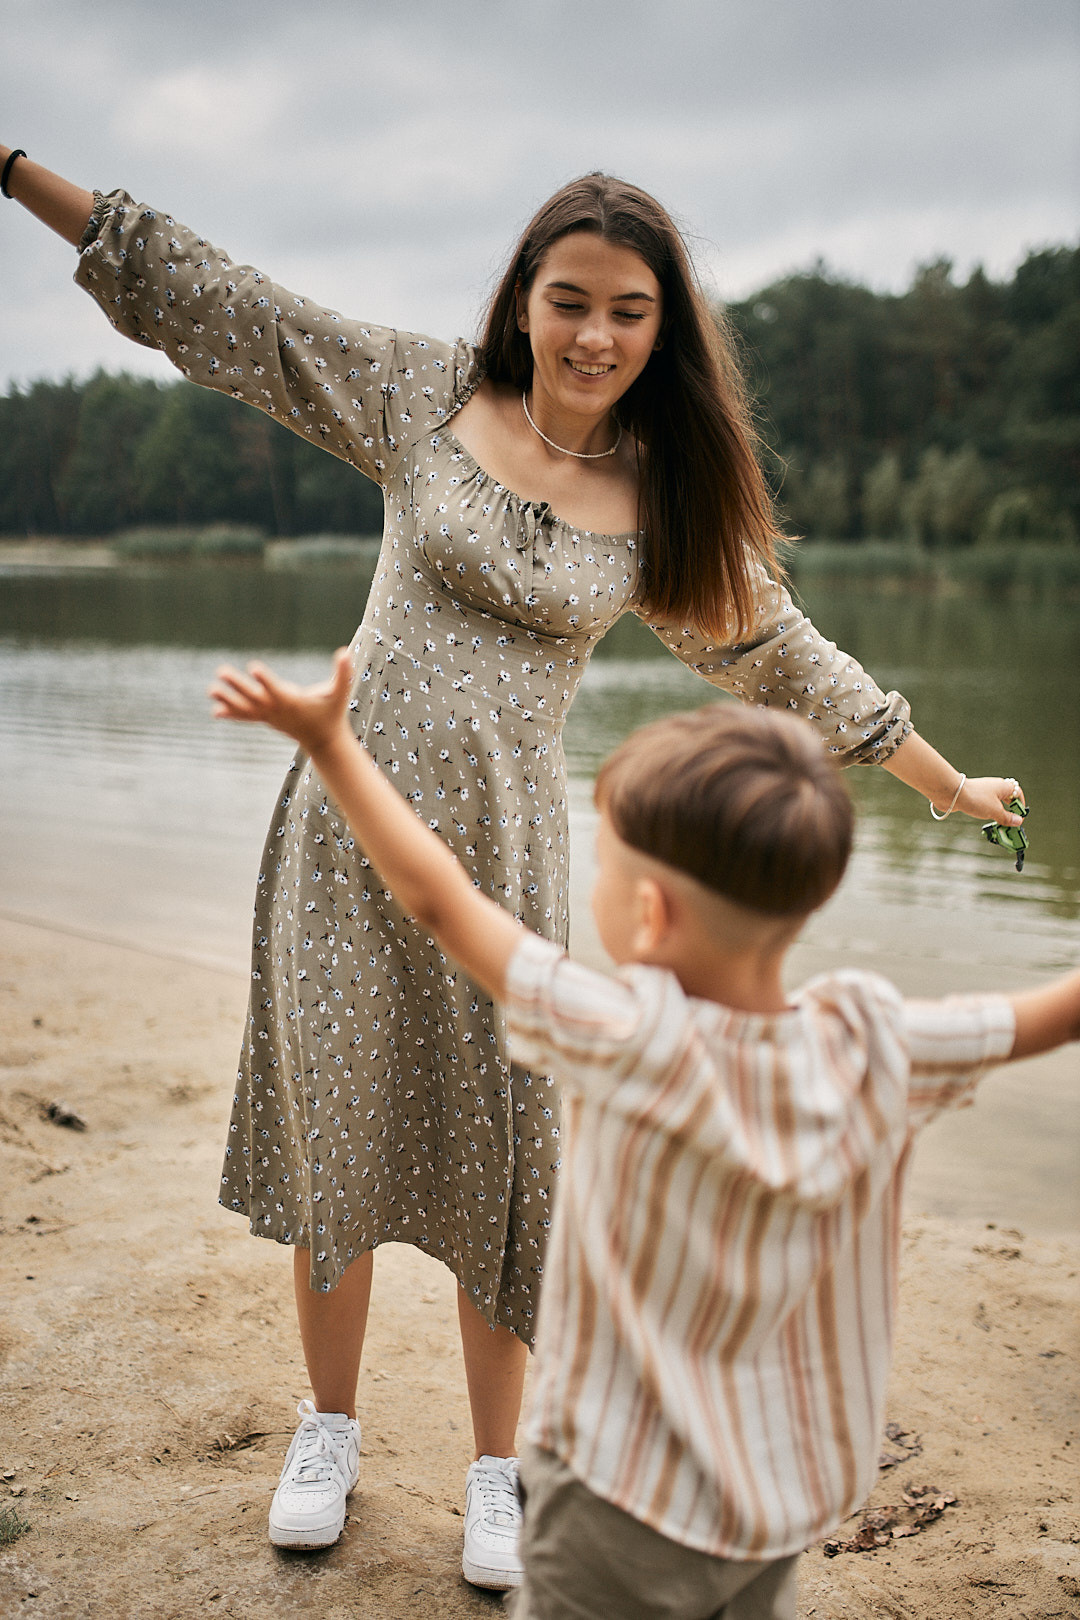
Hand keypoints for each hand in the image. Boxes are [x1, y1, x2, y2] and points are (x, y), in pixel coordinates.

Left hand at [209, 647, 353, 754]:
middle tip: (220, 671)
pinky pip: (247, 717)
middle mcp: (277, 710)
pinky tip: (216, 712)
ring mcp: (270, 717)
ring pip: (245, 708)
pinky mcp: (268, 720)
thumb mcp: (340, 693)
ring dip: (227, 699)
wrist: (323, 740)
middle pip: (254, 696)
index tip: (253, 667)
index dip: (265, 679)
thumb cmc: (332, 713)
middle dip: (237, 685)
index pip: (276, 689)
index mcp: (293, 701)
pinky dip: (232, 713)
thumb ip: (343, 673)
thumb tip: (345, 652)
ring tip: (210, 690)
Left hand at [954, 775, 1025, 826]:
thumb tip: (1018, 821)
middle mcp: (994, 787)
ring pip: (995, 802)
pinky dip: (988, 812)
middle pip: (1007, 798)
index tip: (1020, 816)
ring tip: (999, 824)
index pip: (1017, 794)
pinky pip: (985, 804)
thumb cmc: (975, 798)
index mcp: (1003, 787)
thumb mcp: (995, 811)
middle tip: (1010, 822)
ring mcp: (983, 791)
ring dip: (998, 813)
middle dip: (1010, 811)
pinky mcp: (974, 796)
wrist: (952, 793)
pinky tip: (985, 818)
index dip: (1020, 805)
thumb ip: (1007, 817)